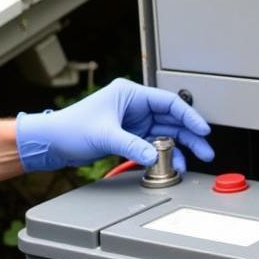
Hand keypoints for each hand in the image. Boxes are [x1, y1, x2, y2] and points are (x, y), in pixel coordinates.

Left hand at [15, 78, 214, 172]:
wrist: (53, 142)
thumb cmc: (70, 127)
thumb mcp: (104, 134)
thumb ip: (132, 146)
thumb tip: (154, 155)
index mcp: (130, 94)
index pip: (168, 102)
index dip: (189, 115)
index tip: (202, 129)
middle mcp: (134, 106)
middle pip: (171, 119)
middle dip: (190, 135)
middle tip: (206, 150)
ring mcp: (132, 123)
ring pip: (164, 134)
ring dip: (179, 147)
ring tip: (194, 160)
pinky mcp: (128, 138)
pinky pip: (153, 145)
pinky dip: (163, 155)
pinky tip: (172, 164)